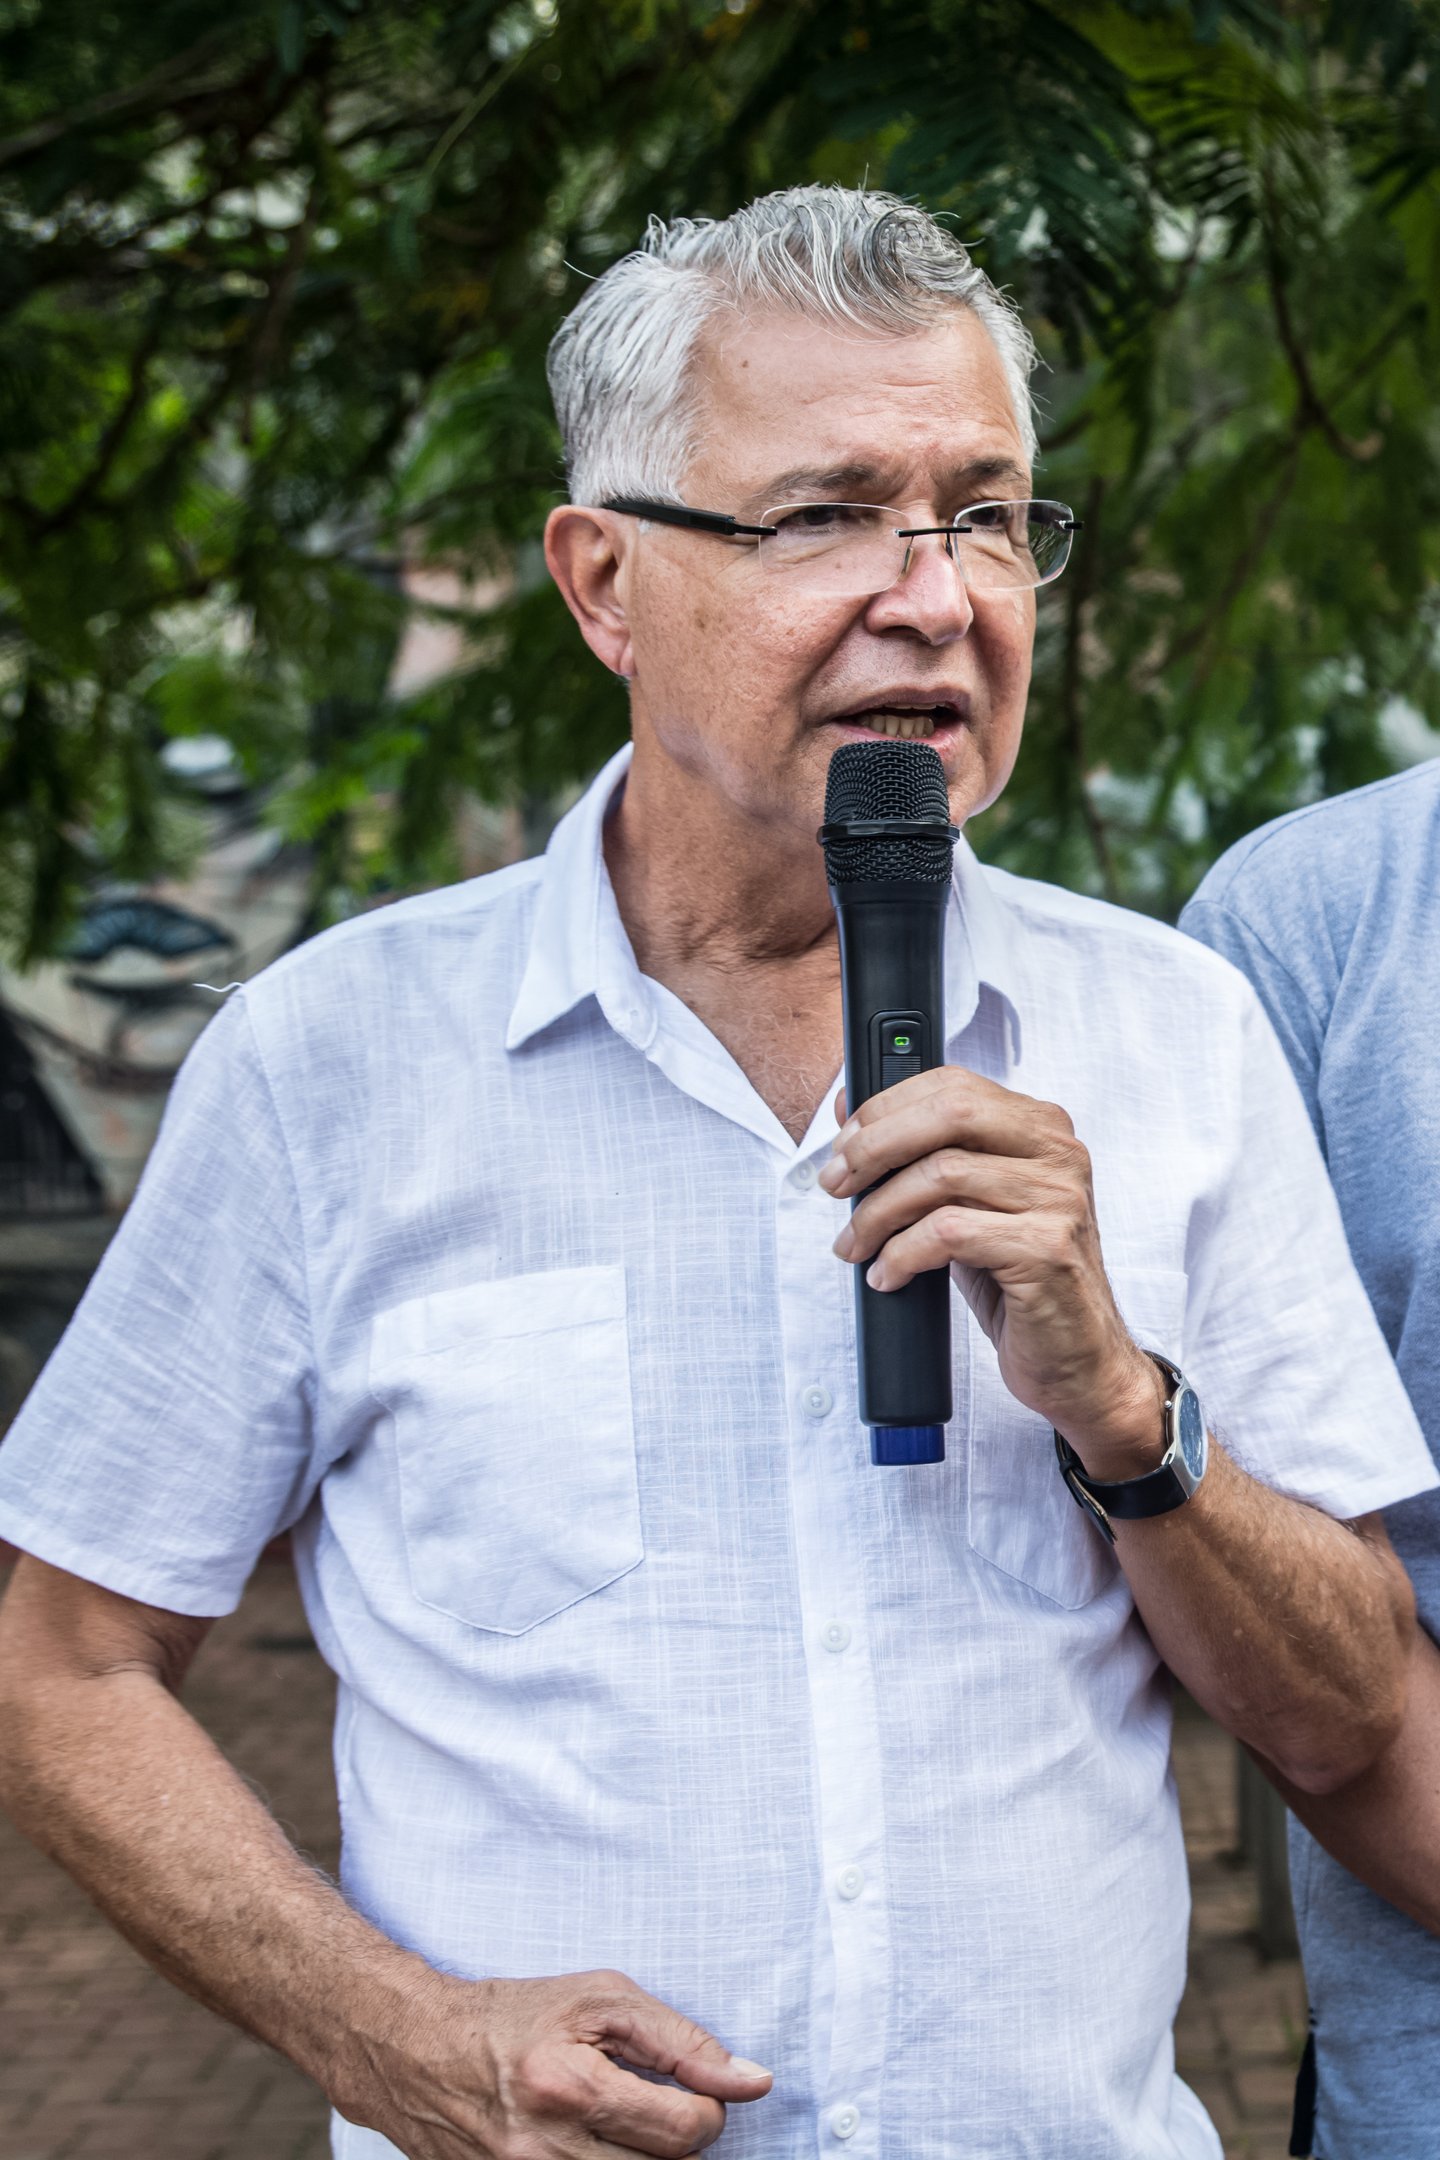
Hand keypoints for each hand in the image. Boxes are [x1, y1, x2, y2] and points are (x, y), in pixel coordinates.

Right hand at [335, 1964, 772, 2159]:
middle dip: (677, 2141)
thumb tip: (752, 2081)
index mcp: (569, 2086)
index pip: (684, 2131)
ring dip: (644, 2159)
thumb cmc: (516, 2016)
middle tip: (659, 2110)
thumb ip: (682, 2042)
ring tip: (627, 2129)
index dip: (709, 2110)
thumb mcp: (602, 1999)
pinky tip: (598, 2145)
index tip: (696, 2093)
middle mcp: (544, 2149)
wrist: (419, 2051)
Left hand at [820, 1068, 1165, 1478]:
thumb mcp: (968, 1208)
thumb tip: (851, 1110)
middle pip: (949, 1114)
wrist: (1079, 1362)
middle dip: (875, 1146)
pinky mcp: (1047, 1250)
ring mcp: (1059, 1200)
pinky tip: (888, 1275)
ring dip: (879, 1213)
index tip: (842, 1146)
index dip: (885, 1109)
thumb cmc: (1020, 1282)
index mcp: (1041, 1129)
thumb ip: (925, 1158)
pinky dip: (902, 1253)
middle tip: (835, 1185)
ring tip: (856, 1245)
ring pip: (941, 1175)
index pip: (953, 1086)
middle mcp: (1058, 1154)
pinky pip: (949, 1233)